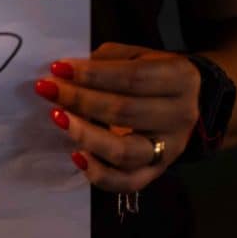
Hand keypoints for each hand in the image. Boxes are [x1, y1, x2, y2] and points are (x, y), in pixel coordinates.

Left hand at [34, 42, 200, 191]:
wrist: (187, 102)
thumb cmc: (151, 74)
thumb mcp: (136, 55)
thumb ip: (106, 60)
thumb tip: (67, 72)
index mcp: (180, 78)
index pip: (133, 77)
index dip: (93, 74)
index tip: (59, 68)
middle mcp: (180, 115)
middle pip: (126, 111)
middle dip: (81, 100)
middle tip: (49, 90)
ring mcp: (170, 148)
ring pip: (125, 152)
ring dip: (85, 135)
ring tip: (58, 118)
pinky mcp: (157, 172)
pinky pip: (127, 182)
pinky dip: (99, 173)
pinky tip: (76, 155)